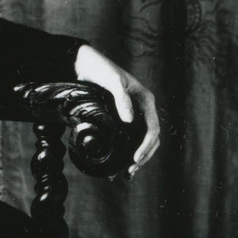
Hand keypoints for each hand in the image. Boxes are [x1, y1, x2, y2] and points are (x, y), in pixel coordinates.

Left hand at [73, 45, 161, 176]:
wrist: (85, 64)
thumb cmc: (100, 69)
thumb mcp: (112, 81)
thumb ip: (122, 99)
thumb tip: (129, 121)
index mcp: (145, 101)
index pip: (152, 129)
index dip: (146, 146)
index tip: (135, 159)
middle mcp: (141, 109)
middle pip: (150, 139)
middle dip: (142, 156)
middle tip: (129, 171)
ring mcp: (131, 115)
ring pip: (140, 141)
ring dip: (136, 158)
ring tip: (126, 174)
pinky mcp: (120, 119)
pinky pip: (127, 139)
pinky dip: (124, 153)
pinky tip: (117, 166)